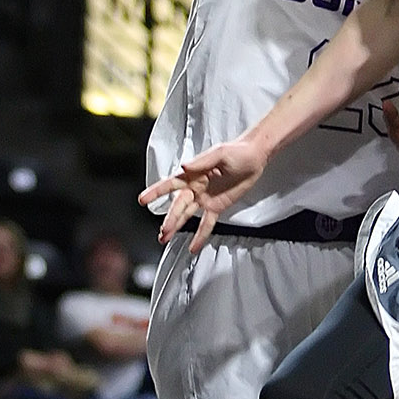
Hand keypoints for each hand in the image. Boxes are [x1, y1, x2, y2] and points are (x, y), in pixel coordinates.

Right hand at [140, 137, 268, 252]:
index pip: (170, 184)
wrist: (255, 157)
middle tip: (162, 232)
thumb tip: (184, 165)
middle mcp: (195, 188)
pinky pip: (207, 224)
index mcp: (192, 173)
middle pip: (178, 205)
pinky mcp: (217, 207)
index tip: (143, 200)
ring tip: (164, 239)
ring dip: (176, 227)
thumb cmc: (237, 151)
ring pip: (187, 216)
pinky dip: (200, 236)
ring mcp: (205, 199)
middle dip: (170, 219)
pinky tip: (193, 247)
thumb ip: (201, 161)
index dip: (156, 192)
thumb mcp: (220, 153)